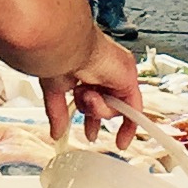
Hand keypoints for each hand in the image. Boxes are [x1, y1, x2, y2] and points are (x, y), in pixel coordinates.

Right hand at [40, 30, 141, 146]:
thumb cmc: (57, 57)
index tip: (90, 132)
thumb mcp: (55, 92)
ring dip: (97, 110)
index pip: (94, 95)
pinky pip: (132, 109)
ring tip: (87, 96)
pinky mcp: (129, 78)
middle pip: (107, 103)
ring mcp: (119, 73)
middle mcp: (105, 69)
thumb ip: (58, 113)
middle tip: (91, 135)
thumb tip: (56, 132)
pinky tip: (121, 139)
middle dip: (97, 120)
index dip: (91, 115)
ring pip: (115, 108)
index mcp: (87, 68)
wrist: (66, 48)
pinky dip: (127, 125)